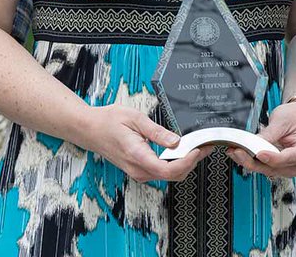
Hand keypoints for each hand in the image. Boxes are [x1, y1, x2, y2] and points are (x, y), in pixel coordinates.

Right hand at [76, 104, 211, 183]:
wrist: (90, 130)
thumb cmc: (108, 121)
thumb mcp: (134, 118)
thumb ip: (157, 131)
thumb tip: (176, 141)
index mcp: (137, 156)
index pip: (168, 169)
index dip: (187, 162)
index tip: (198, 149)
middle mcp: (139, 170)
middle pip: (173, 175)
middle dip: (192, 162)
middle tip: (205, 145)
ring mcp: (138, 172)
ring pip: (169, 175)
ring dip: (185, 164)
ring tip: (196, 146)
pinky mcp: (139, 170)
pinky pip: (162, 172)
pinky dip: (175, 164)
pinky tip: (181, 151)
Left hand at [227, 98, 295, 177]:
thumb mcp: (282, 120)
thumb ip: (269, 134)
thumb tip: (252, 144)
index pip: (289, 158)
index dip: (273, 158)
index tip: (259, 154)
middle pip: (275, 168)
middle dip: (254, 161)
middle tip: (237, 151)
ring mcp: (293, 169)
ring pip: (268, 170)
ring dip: (250, 162)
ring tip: (235, 151)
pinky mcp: (282, 169)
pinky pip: (266, 168)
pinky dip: (253, 161)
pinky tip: (241, 154)